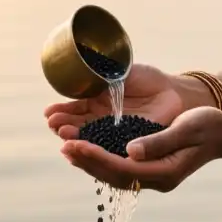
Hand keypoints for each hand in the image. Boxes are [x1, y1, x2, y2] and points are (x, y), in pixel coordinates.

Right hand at [45, 63, 183, 136]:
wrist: (172, 91)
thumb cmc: (146, 79)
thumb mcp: (119, 73)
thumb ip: (101, 77)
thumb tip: (80, 73)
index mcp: (97, 103)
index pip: (75, 110)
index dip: (62, 113)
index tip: (49, 113)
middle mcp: (102, 120)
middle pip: (79, 127)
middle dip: (65, 126)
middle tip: (54, 125)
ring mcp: (115, 132)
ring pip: (92, 138)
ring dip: (77, 137)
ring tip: (63, 133)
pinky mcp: (130, 142)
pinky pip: (111, 147)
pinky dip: (99, 148)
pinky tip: (85, 148)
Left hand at [59, 106, 221, 190]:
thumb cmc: (209, 126)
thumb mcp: (186, 128)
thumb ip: (159, 141)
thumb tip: (129, 151)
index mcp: (165, 172)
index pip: (122, 168)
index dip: (95, 157)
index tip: (74, 143)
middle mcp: (158, 180)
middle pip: (115, 176)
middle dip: (88, 162)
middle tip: (64, 145)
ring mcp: (156, 177)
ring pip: (116, 175)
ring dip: (92, 163)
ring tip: (69, 149)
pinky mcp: (154, 170)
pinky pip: (123, 170)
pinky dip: (103, 161)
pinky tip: (89, 150)